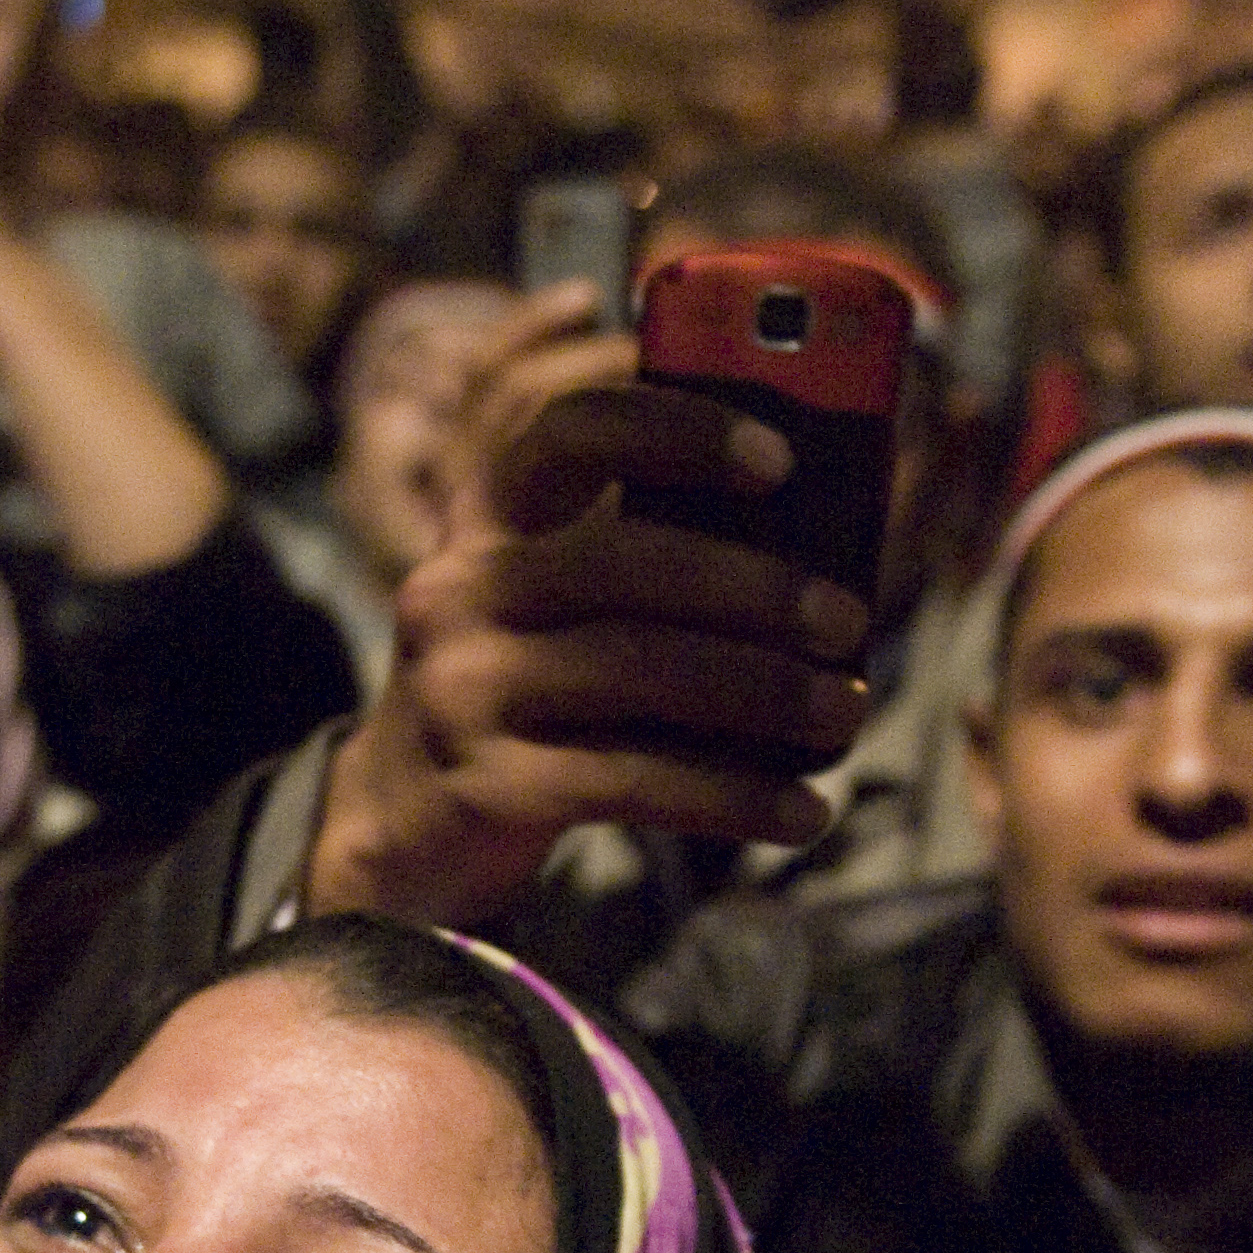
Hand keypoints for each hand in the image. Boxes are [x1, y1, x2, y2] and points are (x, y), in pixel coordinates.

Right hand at [306, 290, 872, 925]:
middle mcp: (461, 590)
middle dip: (753, 587)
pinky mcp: (488, 786)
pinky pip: (633, 782)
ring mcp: (464, 689)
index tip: (779, 460)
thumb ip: (645, 564)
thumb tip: (826, 561)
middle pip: (621, 561)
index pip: (568, 432)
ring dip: (764, 694)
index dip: (676, 431)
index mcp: (488, 518)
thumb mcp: (553, 605)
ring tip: (847, 712)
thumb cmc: (528, 692)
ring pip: (637, 673)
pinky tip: (803, 811)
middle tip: (845, 618)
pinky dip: (734, 797)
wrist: (405, 822)